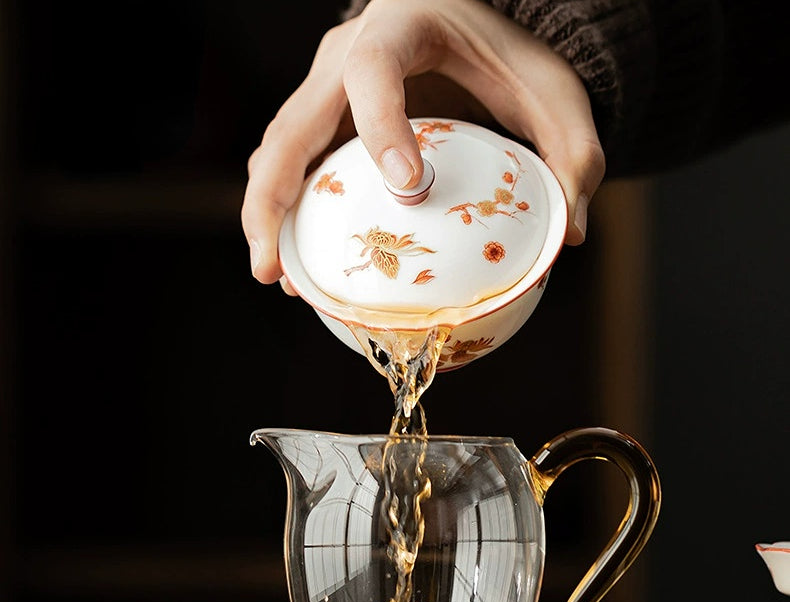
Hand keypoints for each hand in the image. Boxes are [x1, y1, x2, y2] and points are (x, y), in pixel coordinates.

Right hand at [242, 0, 604, 289]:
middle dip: (274, 198)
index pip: (373, 70)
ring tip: (278, 276)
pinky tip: (300, 262)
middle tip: (272, 268)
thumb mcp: (551, 89)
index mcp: (400, 26)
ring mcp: (326, 88)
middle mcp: (345, 55)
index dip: (381, 126)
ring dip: (267, 214)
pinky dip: (290, 213)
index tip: (408, 186)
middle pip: (289, 126)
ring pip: (278, 150)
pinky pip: (295, 165)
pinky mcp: (326, 120)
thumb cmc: (502, 52)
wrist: (464, 24)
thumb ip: (573, 149)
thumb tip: (568, 231)